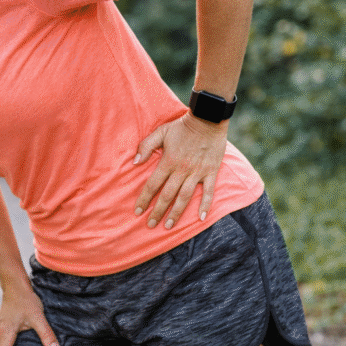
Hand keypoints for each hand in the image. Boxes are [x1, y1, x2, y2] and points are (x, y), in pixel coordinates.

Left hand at [133, 113, 228, 227]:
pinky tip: (200, 218)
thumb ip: (146, 146)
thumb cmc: (182, 126)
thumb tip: (135, 162)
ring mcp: (197, 172)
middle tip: (151, 225)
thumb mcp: (161, 132)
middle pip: (167, 195)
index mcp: (168, 161)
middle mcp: (182, 170)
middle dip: (158, 212)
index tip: (138, 211)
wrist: (208, 119)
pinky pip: (208, 192)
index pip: (153, 184)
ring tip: (169, 225)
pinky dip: (205, 205)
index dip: (144, 199)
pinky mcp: (211, 172)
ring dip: (176, 213)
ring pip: (185, 197)